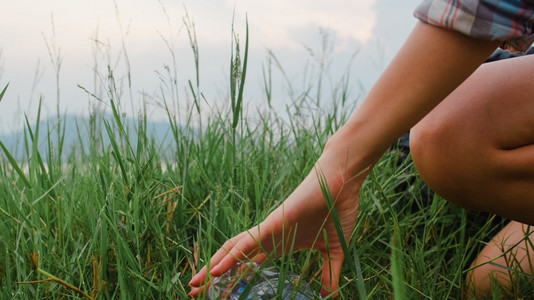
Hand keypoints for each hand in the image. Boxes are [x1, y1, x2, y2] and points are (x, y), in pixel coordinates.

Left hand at [188, 133, 370, 297]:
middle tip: (193, 291)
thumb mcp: (333, 252)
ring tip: (194, 284)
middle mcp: (268, 238)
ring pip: (233, 250)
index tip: (216, 294)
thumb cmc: (336, 210)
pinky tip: (215, 269)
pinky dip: (230, 256)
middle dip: (214, 276)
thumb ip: (329, 274)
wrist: (342, 183)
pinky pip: (246, 242)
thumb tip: (329, 296)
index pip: (248, 266)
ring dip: (213, 267)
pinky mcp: (273, 222)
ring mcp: (268, 229)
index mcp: (279, 245)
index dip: (232, 279)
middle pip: (234, 260)